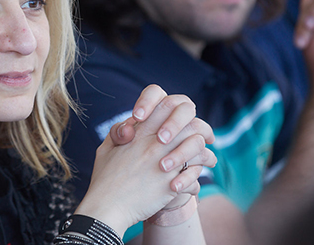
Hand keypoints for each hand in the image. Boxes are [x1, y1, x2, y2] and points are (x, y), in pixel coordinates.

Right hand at [75, 85, 215, 234]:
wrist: (107, 207)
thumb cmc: (104, 179)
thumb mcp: (106, 148)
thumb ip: (120, 132)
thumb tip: (132, 123)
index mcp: (140, 132)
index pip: (168, 105)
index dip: (181, 111)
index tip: (188, 120)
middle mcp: (155, 144)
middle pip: (190, 124)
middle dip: (203, 129)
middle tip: (208, 137)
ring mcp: (165, 164)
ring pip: (199, 148)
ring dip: (206, 154)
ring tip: (209, 160)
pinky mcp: (170, 185)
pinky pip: (194, 176)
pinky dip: (196, 179)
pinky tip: (194, 184)